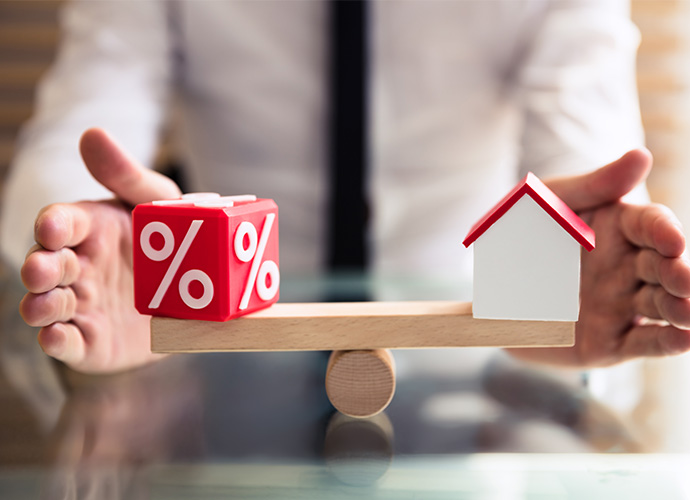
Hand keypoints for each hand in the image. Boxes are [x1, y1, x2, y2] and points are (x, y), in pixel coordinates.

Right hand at [19, 128, 181, 372]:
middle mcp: (78, 266)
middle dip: (40, 267)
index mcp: (90, 229)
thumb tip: (93, 133)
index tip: (54, 225)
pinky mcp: (91, 341)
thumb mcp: (159, 204)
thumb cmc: (171, 239)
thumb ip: (128, 175)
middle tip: (43, 268)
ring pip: (49, 305)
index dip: (55, 224)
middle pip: (47, 265)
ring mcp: (82, 304)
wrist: (197, 296)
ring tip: (45, 306)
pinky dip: (58, 342)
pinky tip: (56, 338)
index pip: (62, 222)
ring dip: (41, 306)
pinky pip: (69, 342)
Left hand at [508, 149, 689, 366]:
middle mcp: (629, 267)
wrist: (492, 285)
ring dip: (680, 309)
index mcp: (619, 228)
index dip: (664, 231)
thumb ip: (595, 186)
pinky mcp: (609, 341)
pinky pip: (642, 343)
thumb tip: (642, 156)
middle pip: (663, 267)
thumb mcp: (551, 203)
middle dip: (680, 273)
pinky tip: (684, 339)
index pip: (651, 225)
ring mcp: (621, 305)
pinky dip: (666, 343)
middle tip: (685, 280)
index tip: (671, 239)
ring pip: (661, 306)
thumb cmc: (525, 233)